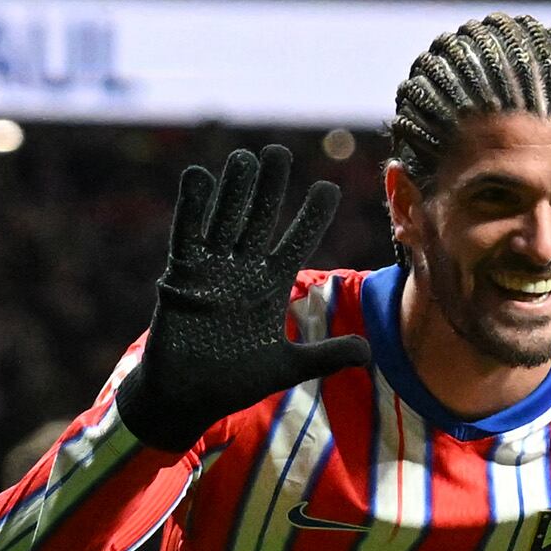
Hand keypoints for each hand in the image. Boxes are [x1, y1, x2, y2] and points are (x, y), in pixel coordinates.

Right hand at [115, 145, 373, 452]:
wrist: (186, 399)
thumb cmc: (232, 382)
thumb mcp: (286, 368)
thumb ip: (325, 356)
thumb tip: (368, 353)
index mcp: (270, 287)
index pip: (295, 242)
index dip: (310, 216)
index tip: (327, 188)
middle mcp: (242, 271)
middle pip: (259, 219)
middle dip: (270, 188)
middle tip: (278, 152)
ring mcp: (211, 271)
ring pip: (225, 220)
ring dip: (234, 190)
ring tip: (244, 156)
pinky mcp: (181, 278)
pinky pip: (187, 236)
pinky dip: (191, 208)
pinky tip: (198, 177)